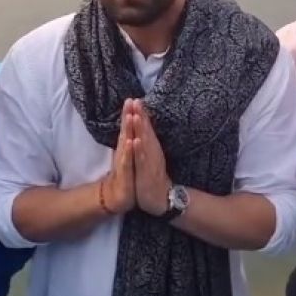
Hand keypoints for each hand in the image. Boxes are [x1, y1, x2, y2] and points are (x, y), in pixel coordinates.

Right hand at [100, 99, 135, 214]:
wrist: (119, 197)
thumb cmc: (127, 174)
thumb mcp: (130, 155)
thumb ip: (129, 140)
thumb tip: (131, 127)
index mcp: (126, 146)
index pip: (128, 127)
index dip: (129, 113)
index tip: (133, 98)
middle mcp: (123, 151)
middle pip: (125, 130)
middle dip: (128, 115)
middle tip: (130, 100)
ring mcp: (123, 161)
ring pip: (126, 142)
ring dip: (128, 129)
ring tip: (130, 116)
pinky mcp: (125, 172)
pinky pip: (127, 160)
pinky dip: (129, 150)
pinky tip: (131, 141)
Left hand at [131, 99, 170, 216]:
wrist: (160, 196)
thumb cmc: (152, 173)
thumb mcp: (149, 154)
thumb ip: (147, 140)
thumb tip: (143, 126)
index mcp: (151, 145)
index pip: (145, 126)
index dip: (140, 113)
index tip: (135, 99)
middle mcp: (152, 149)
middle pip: (146, 130)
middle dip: (140, 115)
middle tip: (136, 100)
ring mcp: (150, 159)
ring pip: (144, 141)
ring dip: (140, 128)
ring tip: (135, 116)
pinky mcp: (147, 170)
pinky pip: (142, 158)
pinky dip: (139, 149)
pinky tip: (135, 141)